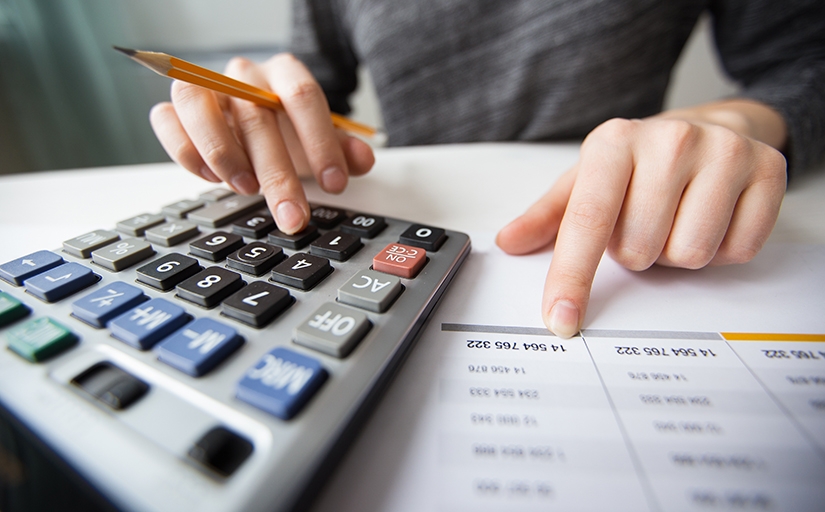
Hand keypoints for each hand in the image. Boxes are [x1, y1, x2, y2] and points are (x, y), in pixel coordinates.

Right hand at [149, 53, 374, 233]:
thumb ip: (343, 150)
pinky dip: (186, 151)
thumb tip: (362, 160)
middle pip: (256, 115)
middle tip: (293, 215)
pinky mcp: (175, 108)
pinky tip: (212, 179)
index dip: (320, 142)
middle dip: (278, 174)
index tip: (334, 184)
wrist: (255, 118)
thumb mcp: (320, 141)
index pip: (303, 96)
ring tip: (247, 191)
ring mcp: (206, 87)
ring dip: (221, 152)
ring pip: (197, 103)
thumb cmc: (289, 130)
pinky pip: (166, 120)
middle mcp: (243, 75)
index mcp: (284, 73)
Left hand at [496, 102, 787, 337]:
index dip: (571, 277)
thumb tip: (508, 243)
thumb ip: (547, 217)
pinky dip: (720, 250)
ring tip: (675, 219)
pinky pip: (737, 251)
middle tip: (644, 222)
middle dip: (637, 252)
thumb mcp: (586, 181)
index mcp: (614, 143)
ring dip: (676, 253)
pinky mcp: (768, 170)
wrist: (710, 126)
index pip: (587, 222)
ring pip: (688, 255)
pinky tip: (712, 218)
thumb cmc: (638, 163)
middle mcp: (670, 140)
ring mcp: (724, 151)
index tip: (561, 318)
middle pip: (639, 251)